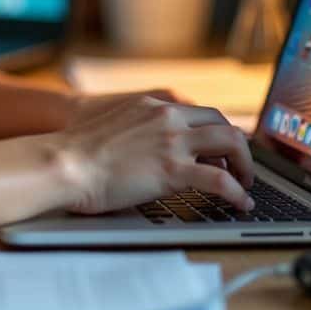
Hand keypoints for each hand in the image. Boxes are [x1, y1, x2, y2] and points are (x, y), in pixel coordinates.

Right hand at [54, 95, 253, 214]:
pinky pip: (220, 180)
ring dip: (245, 166)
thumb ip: (137, 128)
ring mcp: (173, 142)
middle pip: (223, 124)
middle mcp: (168, 117)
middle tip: (240, 168)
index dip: (218, 132)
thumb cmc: (77, 152)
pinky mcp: (174, 170)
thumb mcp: (112, 124)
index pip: (201, 112)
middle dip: (239, 148)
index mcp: (153, 106)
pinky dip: (237, 192)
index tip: (223, 149)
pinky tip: (241, 203)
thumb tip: (145, 146)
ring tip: (244, 185)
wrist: (65, 164)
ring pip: (231, 144)